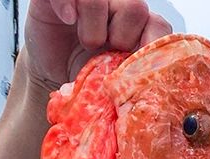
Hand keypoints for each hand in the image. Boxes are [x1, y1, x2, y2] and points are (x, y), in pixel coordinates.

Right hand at [24, 0, 171, 91]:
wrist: (50, 78)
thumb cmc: (88, 82)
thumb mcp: (114, 87)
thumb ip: (134, 83)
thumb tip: (151, 98)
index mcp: (138, 31)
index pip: (158, 25)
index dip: (153, 42)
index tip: (138, 67)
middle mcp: (118, 10)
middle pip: (136, 8)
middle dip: (123, 38)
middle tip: (107, 55)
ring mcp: (91, 2)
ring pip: (102, 0)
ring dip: (95, 30)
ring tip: (88, 45)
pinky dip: (66, 4)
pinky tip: (68, 19)